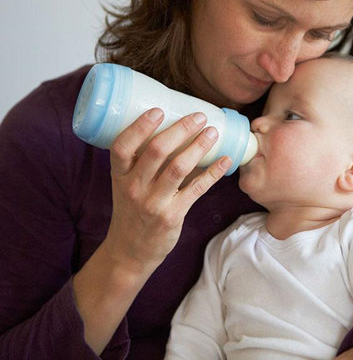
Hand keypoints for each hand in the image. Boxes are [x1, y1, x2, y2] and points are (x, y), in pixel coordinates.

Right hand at [105, 108, 230, 274]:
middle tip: (199, 116)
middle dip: (181, 130)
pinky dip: (213, 172)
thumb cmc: (132, 210)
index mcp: (119, 176)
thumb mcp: (125, 185)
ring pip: (179, 168)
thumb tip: (175, 129)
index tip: (159, 110)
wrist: (130, 252)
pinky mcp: (172, 215)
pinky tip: (225, 160)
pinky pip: (197, 189)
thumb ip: (141, 162)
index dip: (139, 126)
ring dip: (199, 147)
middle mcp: (134, 188)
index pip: (122, 146)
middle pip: (156, 152)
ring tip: (213, 132)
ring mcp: (153, 203)